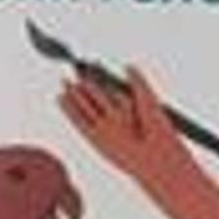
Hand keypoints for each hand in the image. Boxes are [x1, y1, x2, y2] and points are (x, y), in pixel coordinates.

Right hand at [56, 63, 189, 200]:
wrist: (158, 154)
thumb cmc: (158, 130)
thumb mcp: (147, 99)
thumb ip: (137, 81)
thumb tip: (128, 64)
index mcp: (129, 111)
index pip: (108, 91)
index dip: (97, 79)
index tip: (88, 67)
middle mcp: (115, 120)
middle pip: (95, 99)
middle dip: (82, 87)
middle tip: (69, 75)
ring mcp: (105, 129)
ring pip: (86, 108)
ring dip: (74, 96)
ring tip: (63, 82)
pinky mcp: (96, 139)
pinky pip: (80, 122)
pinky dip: (69, 110)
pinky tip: (60, 98)